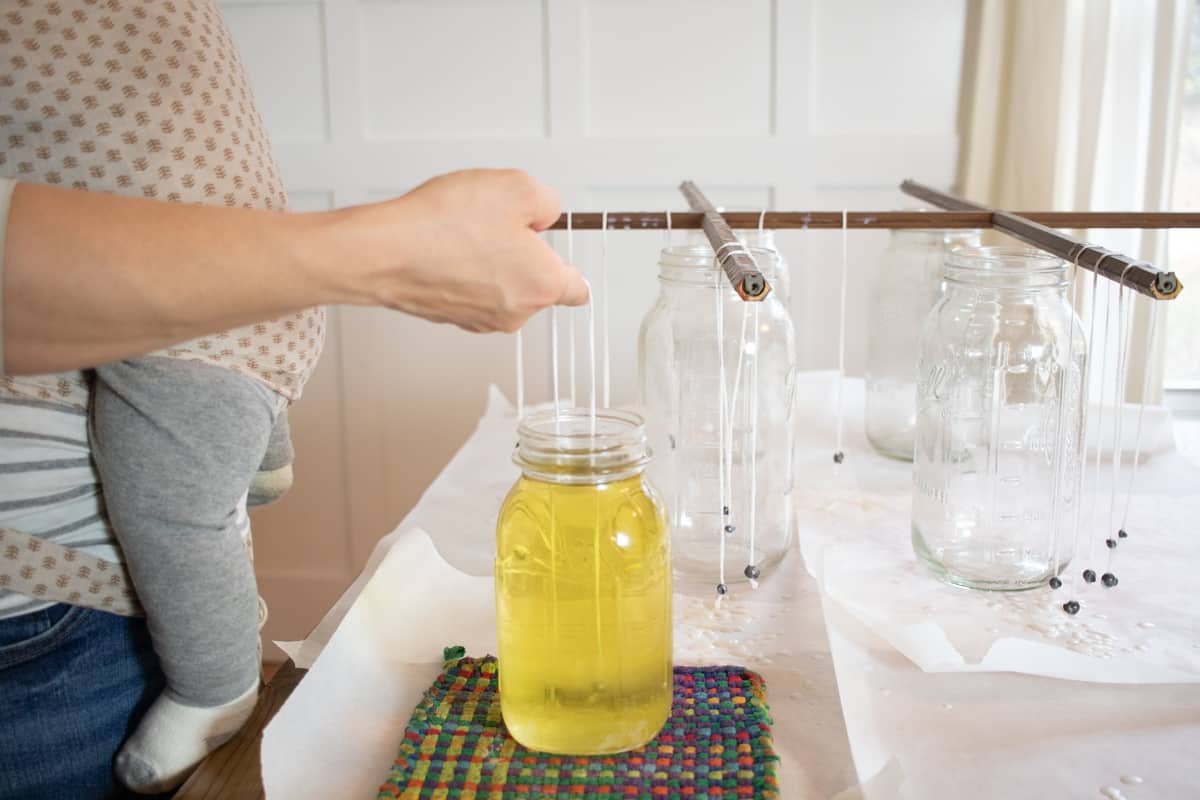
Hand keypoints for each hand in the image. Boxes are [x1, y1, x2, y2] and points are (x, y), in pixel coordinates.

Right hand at [334, 169, 588, 331]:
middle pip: (535, 282)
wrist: (383, 252)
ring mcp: (482, 319)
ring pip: (500, 286)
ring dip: (490, 262)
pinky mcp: (451, 317)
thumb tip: (545, 214)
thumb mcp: (516, 187)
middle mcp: (516, 312)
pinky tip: (444, 247)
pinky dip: (462, 271)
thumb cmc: (444, 225)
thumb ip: (547, 201)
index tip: (558, 250)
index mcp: (542, 284)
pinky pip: (470, 291)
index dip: (568, 263)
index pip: (577, 289)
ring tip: (463, 232)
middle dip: (523, 253)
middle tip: (496, 223)